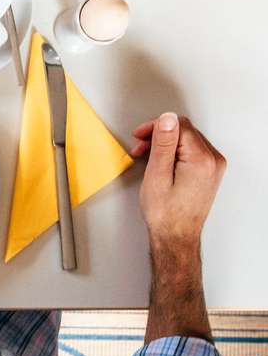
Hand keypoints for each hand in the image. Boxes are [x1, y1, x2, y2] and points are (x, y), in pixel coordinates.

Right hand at [129, 113, 225, 253]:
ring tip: (147, 156)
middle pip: (185, 131)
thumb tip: (167, 119)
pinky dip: (175, 152)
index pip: (180, 126)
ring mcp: (214, 167)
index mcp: (202, 159)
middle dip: (159, 135)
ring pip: (188, 140)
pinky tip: (161, 161)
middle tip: (140, 147)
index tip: (140, 135)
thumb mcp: (157, 174)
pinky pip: (192, 151)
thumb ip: (164, 143)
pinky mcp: (209, 172)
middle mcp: (213, 161)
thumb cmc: (165, 212)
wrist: (176, 236)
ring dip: (166, 143)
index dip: (156, 127)